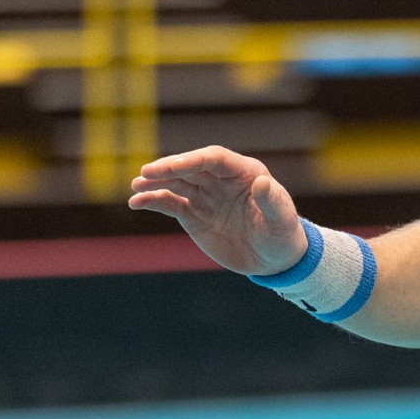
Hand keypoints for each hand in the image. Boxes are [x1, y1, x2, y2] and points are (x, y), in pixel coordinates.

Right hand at [128, 145, 309, 275]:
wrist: (274, 259)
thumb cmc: (283, 235)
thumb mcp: (281, 220)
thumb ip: (272, 201)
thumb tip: (263, 182)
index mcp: (244, 172)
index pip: (215, 159)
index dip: (193, 159)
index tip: (174, 166)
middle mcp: (221, 180)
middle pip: (191, 167)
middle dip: (169, 168)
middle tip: (146, 172)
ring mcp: (205, 196)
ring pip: (176, 182)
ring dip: (155, 182)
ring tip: (136, 185)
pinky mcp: (193, 214)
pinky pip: (169, 203)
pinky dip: (152, 201)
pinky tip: (136, 202)